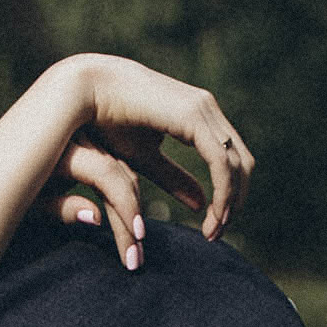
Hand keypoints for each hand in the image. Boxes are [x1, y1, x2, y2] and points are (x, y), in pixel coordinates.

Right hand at [49, 56, 254, 260]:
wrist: (85, 91)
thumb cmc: (105, 122)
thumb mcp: (144, 158)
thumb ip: (172, 178)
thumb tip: (200, 202)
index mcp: (196, 114)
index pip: (230, 157)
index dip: (229, 194)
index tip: (214, 225)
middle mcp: (205, 108)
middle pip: (241, 162)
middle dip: (235, 202)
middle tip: (217, 234)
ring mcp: (201, 109)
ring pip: (236, 164)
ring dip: (230, 203)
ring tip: (213, 232)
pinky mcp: (193, 116)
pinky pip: (220, 161)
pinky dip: (222, 192)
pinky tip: (211, 215)